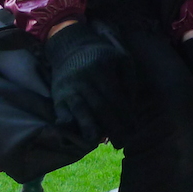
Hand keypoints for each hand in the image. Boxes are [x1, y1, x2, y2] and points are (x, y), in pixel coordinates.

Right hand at [44, 21, 134, 147]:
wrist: (70, 48)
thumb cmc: (102, 58)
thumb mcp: (121, 60)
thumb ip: (129, 82)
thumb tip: (131, 109)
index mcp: (101, 68)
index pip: (115, 97)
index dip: (125, 116)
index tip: (134, 130)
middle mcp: (84, 78)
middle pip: (100, 107)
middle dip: (113, 127)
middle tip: (122, 143)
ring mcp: (69, 88)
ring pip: (80, 110)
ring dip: (90, 128)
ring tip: (98, 141)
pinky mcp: (58, 97)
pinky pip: (62, 113)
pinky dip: (69, 125)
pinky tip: (77, 136)